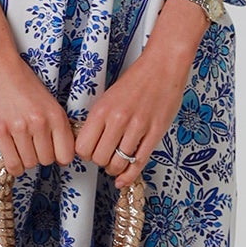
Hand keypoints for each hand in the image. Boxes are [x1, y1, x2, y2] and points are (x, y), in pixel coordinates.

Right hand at [0, 48, 76, 175]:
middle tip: (33, 146)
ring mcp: (19, 128)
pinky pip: (12, 163)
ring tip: (21, 146)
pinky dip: (14, 165)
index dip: (59, 156)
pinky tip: (13, 155)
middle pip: (46, 160)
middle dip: (40, 156)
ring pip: (29, 163)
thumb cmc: (21, 81)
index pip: (66, 154)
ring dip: (25, 159)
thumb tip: (60, 150)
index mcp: (56, 115)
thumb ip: (55, 124)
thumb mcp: (48, 101)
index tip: (53, 153)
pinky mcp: (0, 132)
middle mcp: (40, 123)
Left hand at [74, 44, 192, 188]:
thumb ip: (98, 120)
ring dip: (115, 169)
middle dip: (100, 162)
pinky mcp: (155, 133)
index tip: (90, 151)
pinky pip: (139, 162)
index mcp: (102, 110)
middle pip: (100, 158)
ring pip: (118, 163)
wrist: (162, 67)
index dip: (85, 154)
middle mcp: (118, 119)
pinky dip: (129, 175)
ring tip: (116, 164)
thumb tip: (88, 144)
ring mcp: (138, 127)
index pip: (83, 147)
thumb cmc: (136, 81)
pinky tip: (124, 179)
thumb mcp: (108, 97)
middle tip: (105, 157)